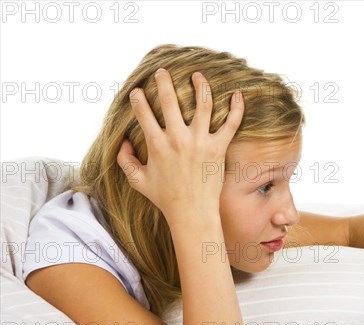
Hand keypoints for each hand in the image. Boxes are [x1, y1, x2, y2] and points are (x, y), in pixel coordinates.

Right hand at [116, 68, 243, 219]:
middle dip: (163, 81)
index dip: (137, 99)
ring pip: (203, 104)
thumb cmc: (165, 198)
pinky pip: (231, 123)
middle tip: (163, 72)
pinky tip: (237, 94)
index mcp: (157, 144)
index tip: (137, 92)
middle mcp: (178, 139)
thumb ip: (125, 160)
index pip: (143, 112)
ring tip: (197, 75)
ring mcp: (200, 142)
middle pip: (169, 100)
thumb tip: (124, 142)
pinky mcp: (218, 148)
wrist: (192, 212)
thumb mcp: (137, 180)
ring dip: (200, 85)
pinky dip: (236, 107)